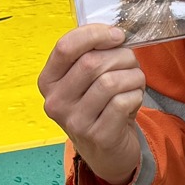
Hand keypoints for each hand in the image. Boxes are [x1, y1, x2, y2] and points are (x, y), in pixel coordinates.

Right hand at [39, 24, 145, 184]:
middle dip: (121, 56)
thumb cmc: (99, 106)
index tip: (117, 35)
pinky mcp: (98, 135)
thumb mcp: (86, 80)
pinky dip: (136, 95)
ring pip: (110, 81)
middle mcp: (55, 102)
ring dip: (132, 76)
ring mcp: (75, 122)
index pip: (65, 47)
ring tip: (135, 82)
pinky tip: (133, 100)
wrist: (107, 151)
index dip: (95, 35)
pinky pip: (123, 101)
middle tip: (131, 62)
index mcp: (48, 81)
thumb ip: (92, 54)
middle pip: (91, 63)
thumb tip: (114, 33)